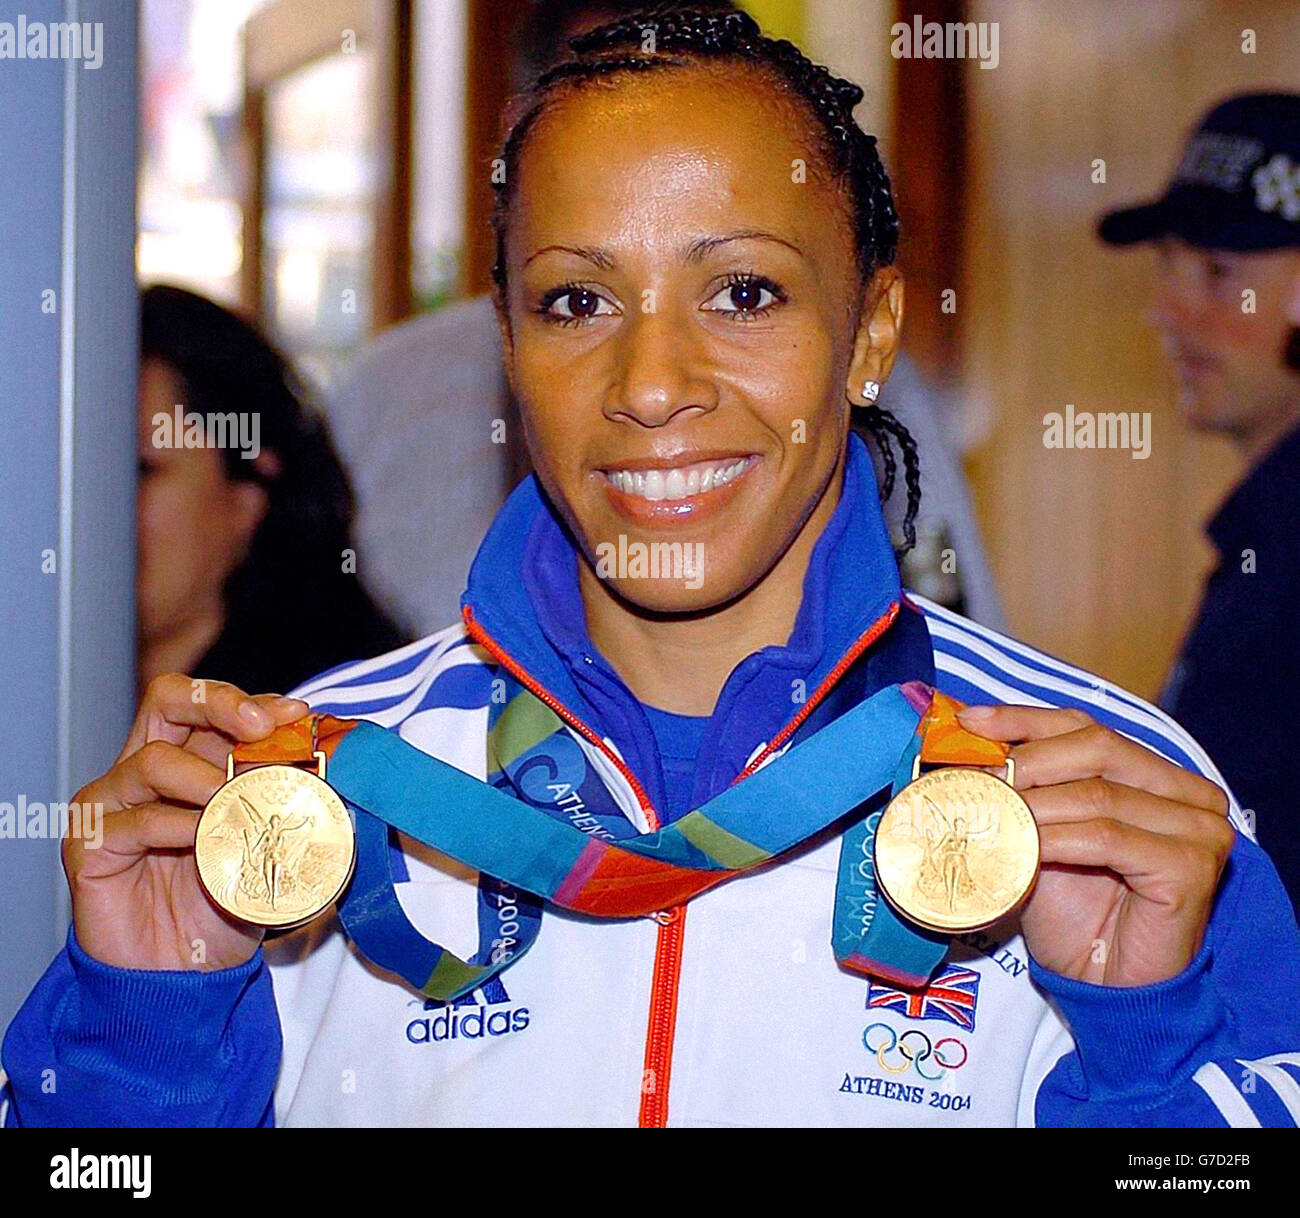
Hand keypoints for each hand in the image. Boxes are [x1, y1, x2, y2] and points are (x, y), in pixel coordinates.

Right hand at [65, 675, 308, 971]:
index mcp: (187, 759)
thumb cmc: (224, 902)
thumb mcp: (269, 840)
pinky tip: (203, 839)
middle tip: (259, 728)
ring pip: (152, 760)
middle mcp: (142, 770)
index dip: (250, 701)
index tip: (295, 714)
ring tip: (236, 801)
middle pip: (167, 701)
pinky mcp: (89, 845)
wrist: (181, 974)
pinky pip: (134, 820)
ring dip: (204, 777)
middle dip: (219, 703)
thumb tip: (334, 763)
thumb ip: (288, 799)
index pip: (207, 704)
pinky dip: (177, 826)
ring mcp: (111, 803)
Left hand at [956, 704, 1233, 986]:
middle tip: (975, 778)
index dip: (1024, 719)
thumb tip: (964, 737)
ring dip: (1032, 802)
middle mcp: (1189, 793)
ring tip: (986, 811)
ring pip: (1097, 792)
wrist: (1103, 983)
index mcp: (1158, 773)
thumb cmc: (1072, 909)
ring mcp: (1198, 828)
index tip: (969, 721)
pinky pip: (1106, 837)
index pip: (1084, 726)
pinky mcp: (1191, 867)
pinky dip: (1054, 838)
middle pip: (1096, 746)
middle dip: (1025, 759)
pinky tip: (1020, 846)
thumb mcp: (1040, 831)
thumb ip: (1023, 785)